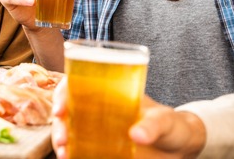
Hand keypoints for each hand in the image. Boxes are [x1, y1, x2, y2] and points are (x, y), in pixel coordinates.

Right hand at [51, 78, 206, 158]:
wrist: (179, 148)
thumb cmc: (171, 125)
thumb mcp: (165, 120)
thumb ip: (153, 125)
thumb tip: (137, 134)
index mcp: (106, 93)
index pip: (74, 86)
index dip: (62, 95)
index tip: (60, 110)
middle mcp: (95, 110)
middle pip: (65, 112)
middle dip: (58, 126)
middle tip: (63, 139)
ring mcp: (95, 131)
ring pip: (67, 133)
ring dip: (61, 143)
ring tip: (64, 154)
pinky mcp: (98, 149)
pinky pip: (78, 151)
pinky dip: (71, 154)